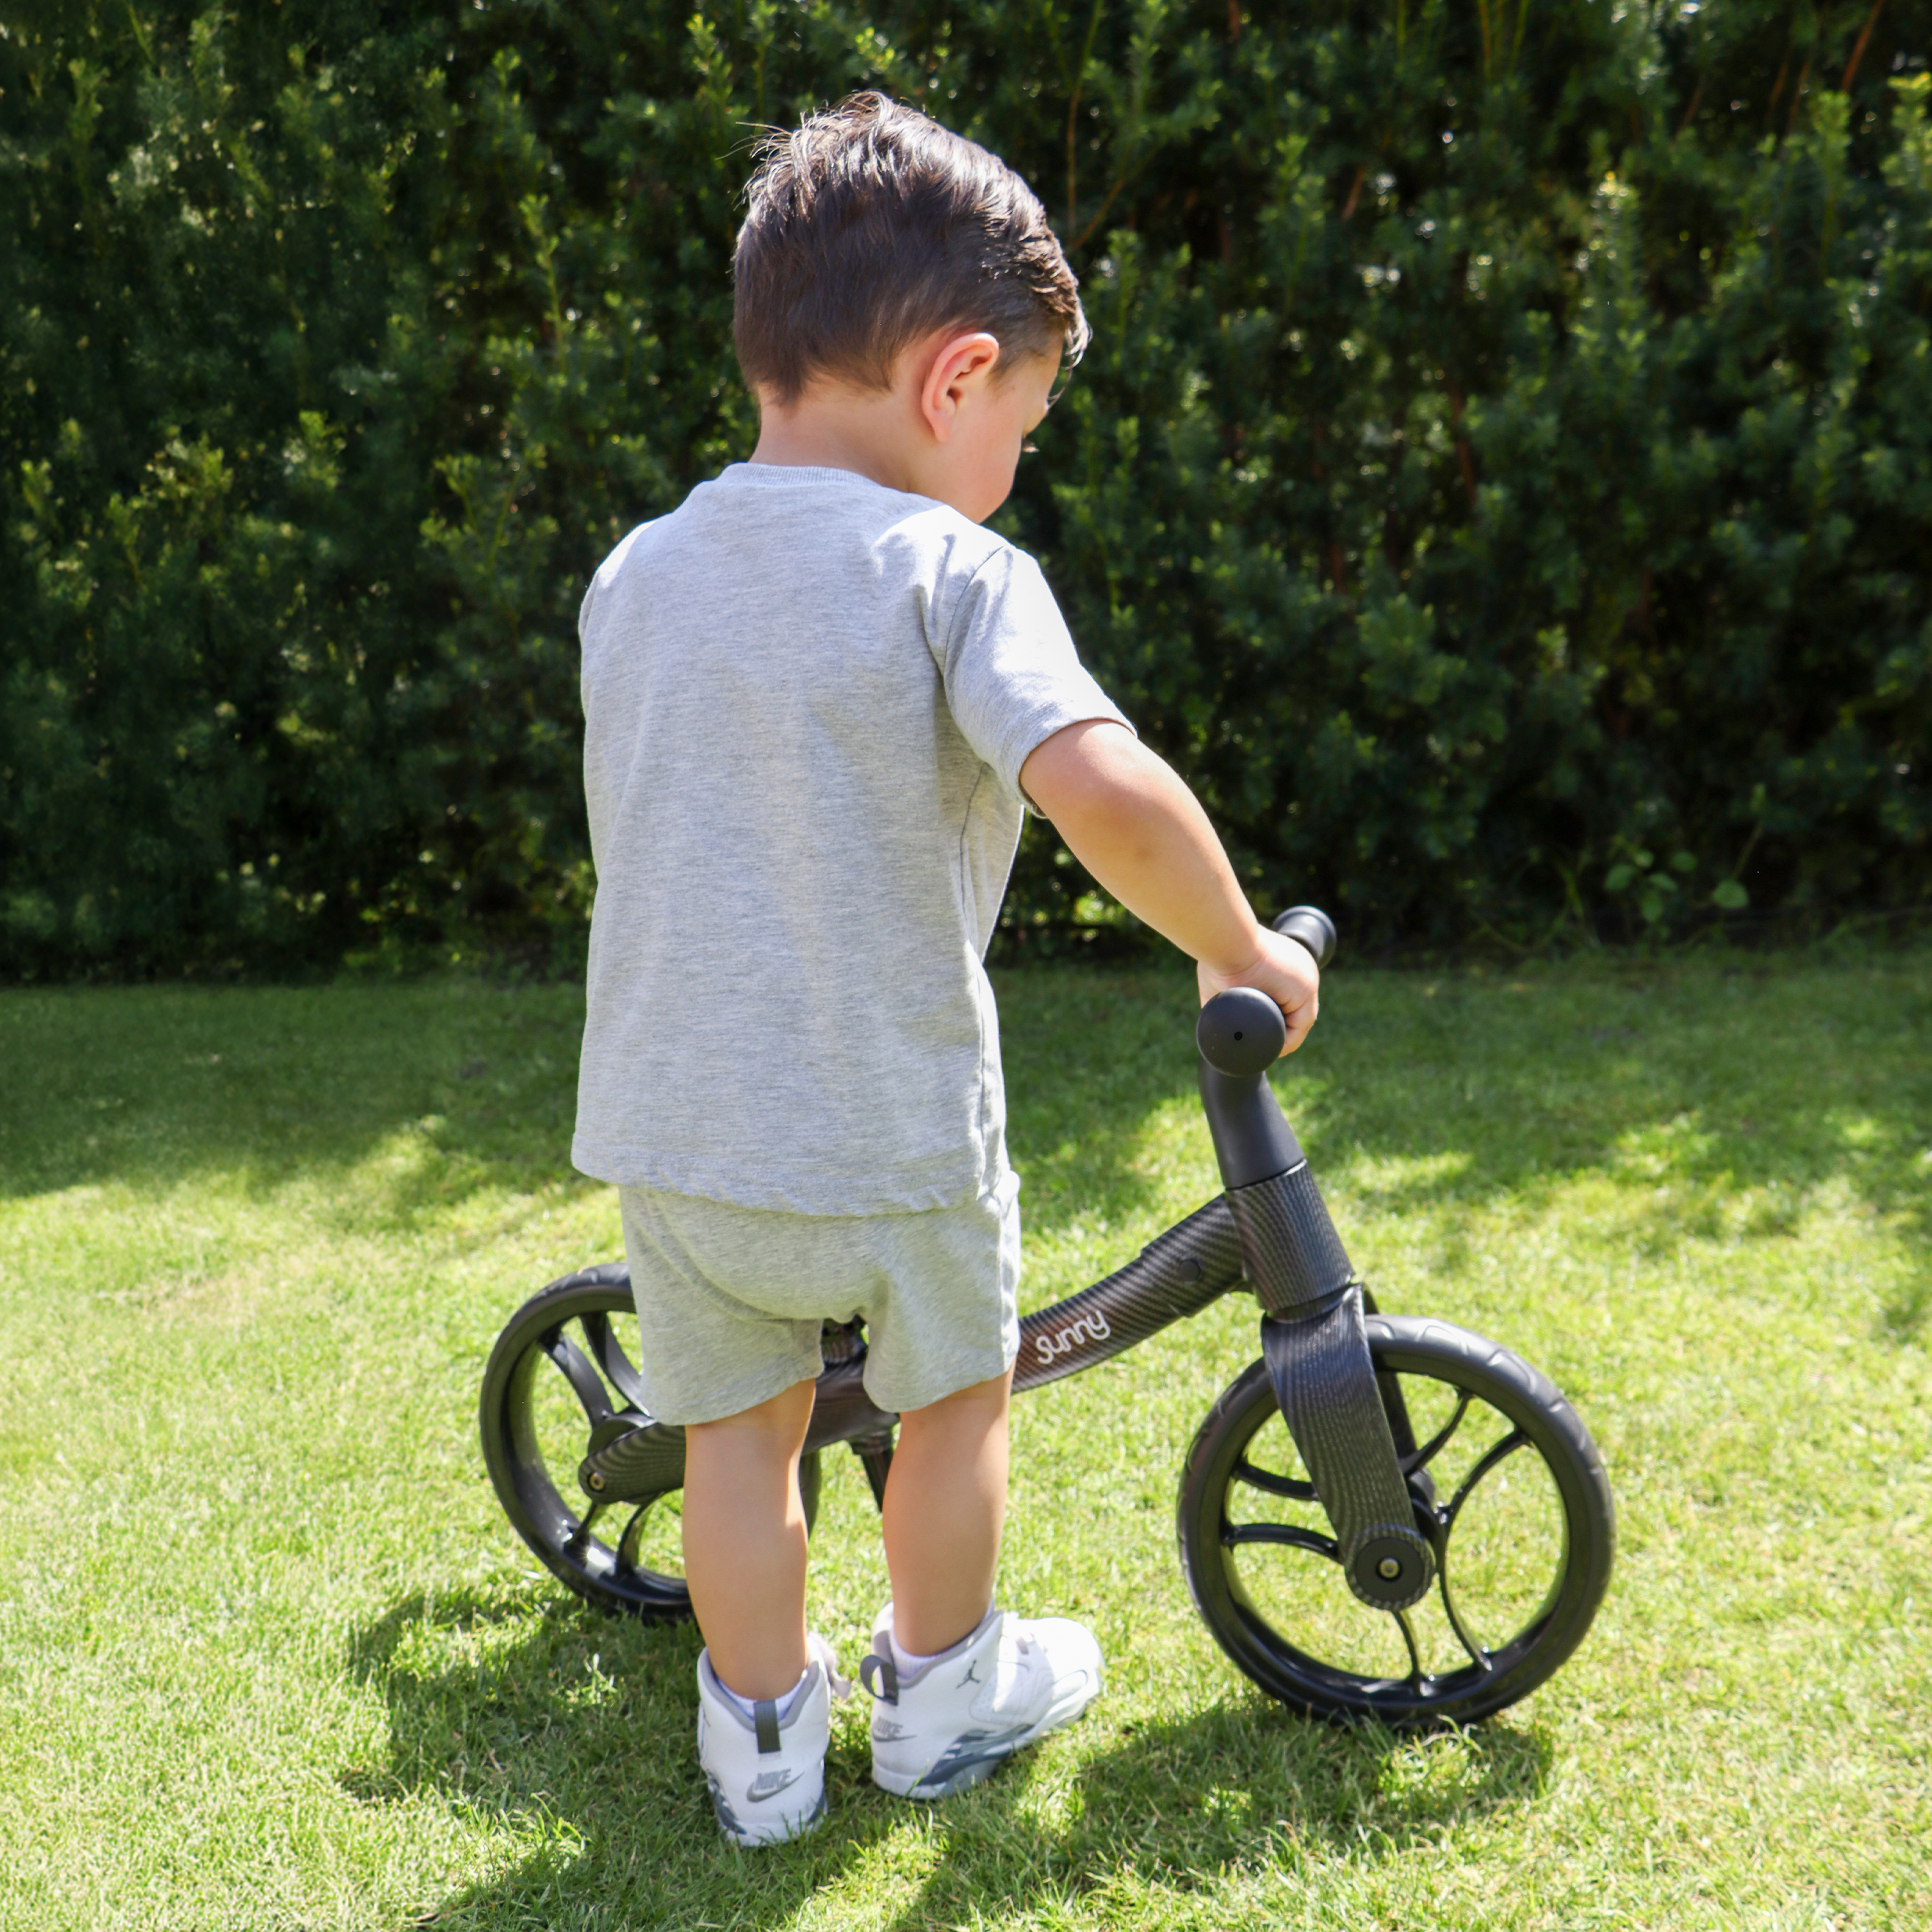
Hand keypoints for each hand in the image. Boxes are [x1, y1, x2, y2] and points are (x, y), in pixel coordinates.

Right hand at [1197, 926, 1319, 1056]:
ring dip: (1281, 1040)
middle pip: (1295, 1013)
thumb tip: (1210, 1020)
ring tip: (1262, 1052)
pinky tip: (1269, 1048)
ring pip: (1298, 1022)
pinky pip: (1299, 1026)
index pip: (1287, 1001)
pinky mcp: (1305, 989)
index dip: (1273, 1023)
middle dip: (1278, 1033)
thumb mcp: (1222, 980)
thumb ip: (1224, 997)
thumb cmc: (1218, 955)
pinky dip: (1285, 1041)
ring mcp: (1306, 979)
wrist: (1226, 941)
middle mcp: (1301, 971)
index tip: (1256, 1038)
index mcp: (1285, 965)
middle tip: (1260, 1049)